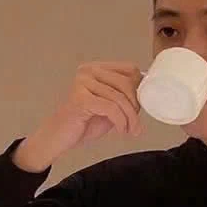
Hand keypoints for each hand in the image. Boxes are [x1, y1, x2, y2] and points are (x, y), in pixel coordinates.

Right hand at [14, 62, 143, 172]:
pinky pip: (111, 108)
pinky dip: (121, 122)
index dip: (139, 89)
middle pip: (127, 82)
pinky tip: (120, 131)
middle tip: (135, 125)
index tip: (139, 108)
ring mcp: (82, 83)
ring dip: (130, 118)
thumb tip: (148, 93)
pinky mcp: (80, 98)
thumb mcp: (110, 106)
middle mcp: (88, 71)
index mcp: (96, 68)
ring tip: (130, 131)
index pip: (130, 69)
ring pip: (120, 98)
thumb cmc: (83, 123)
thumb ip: (125, 96)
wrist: (58, 138)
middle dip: (136, 106)